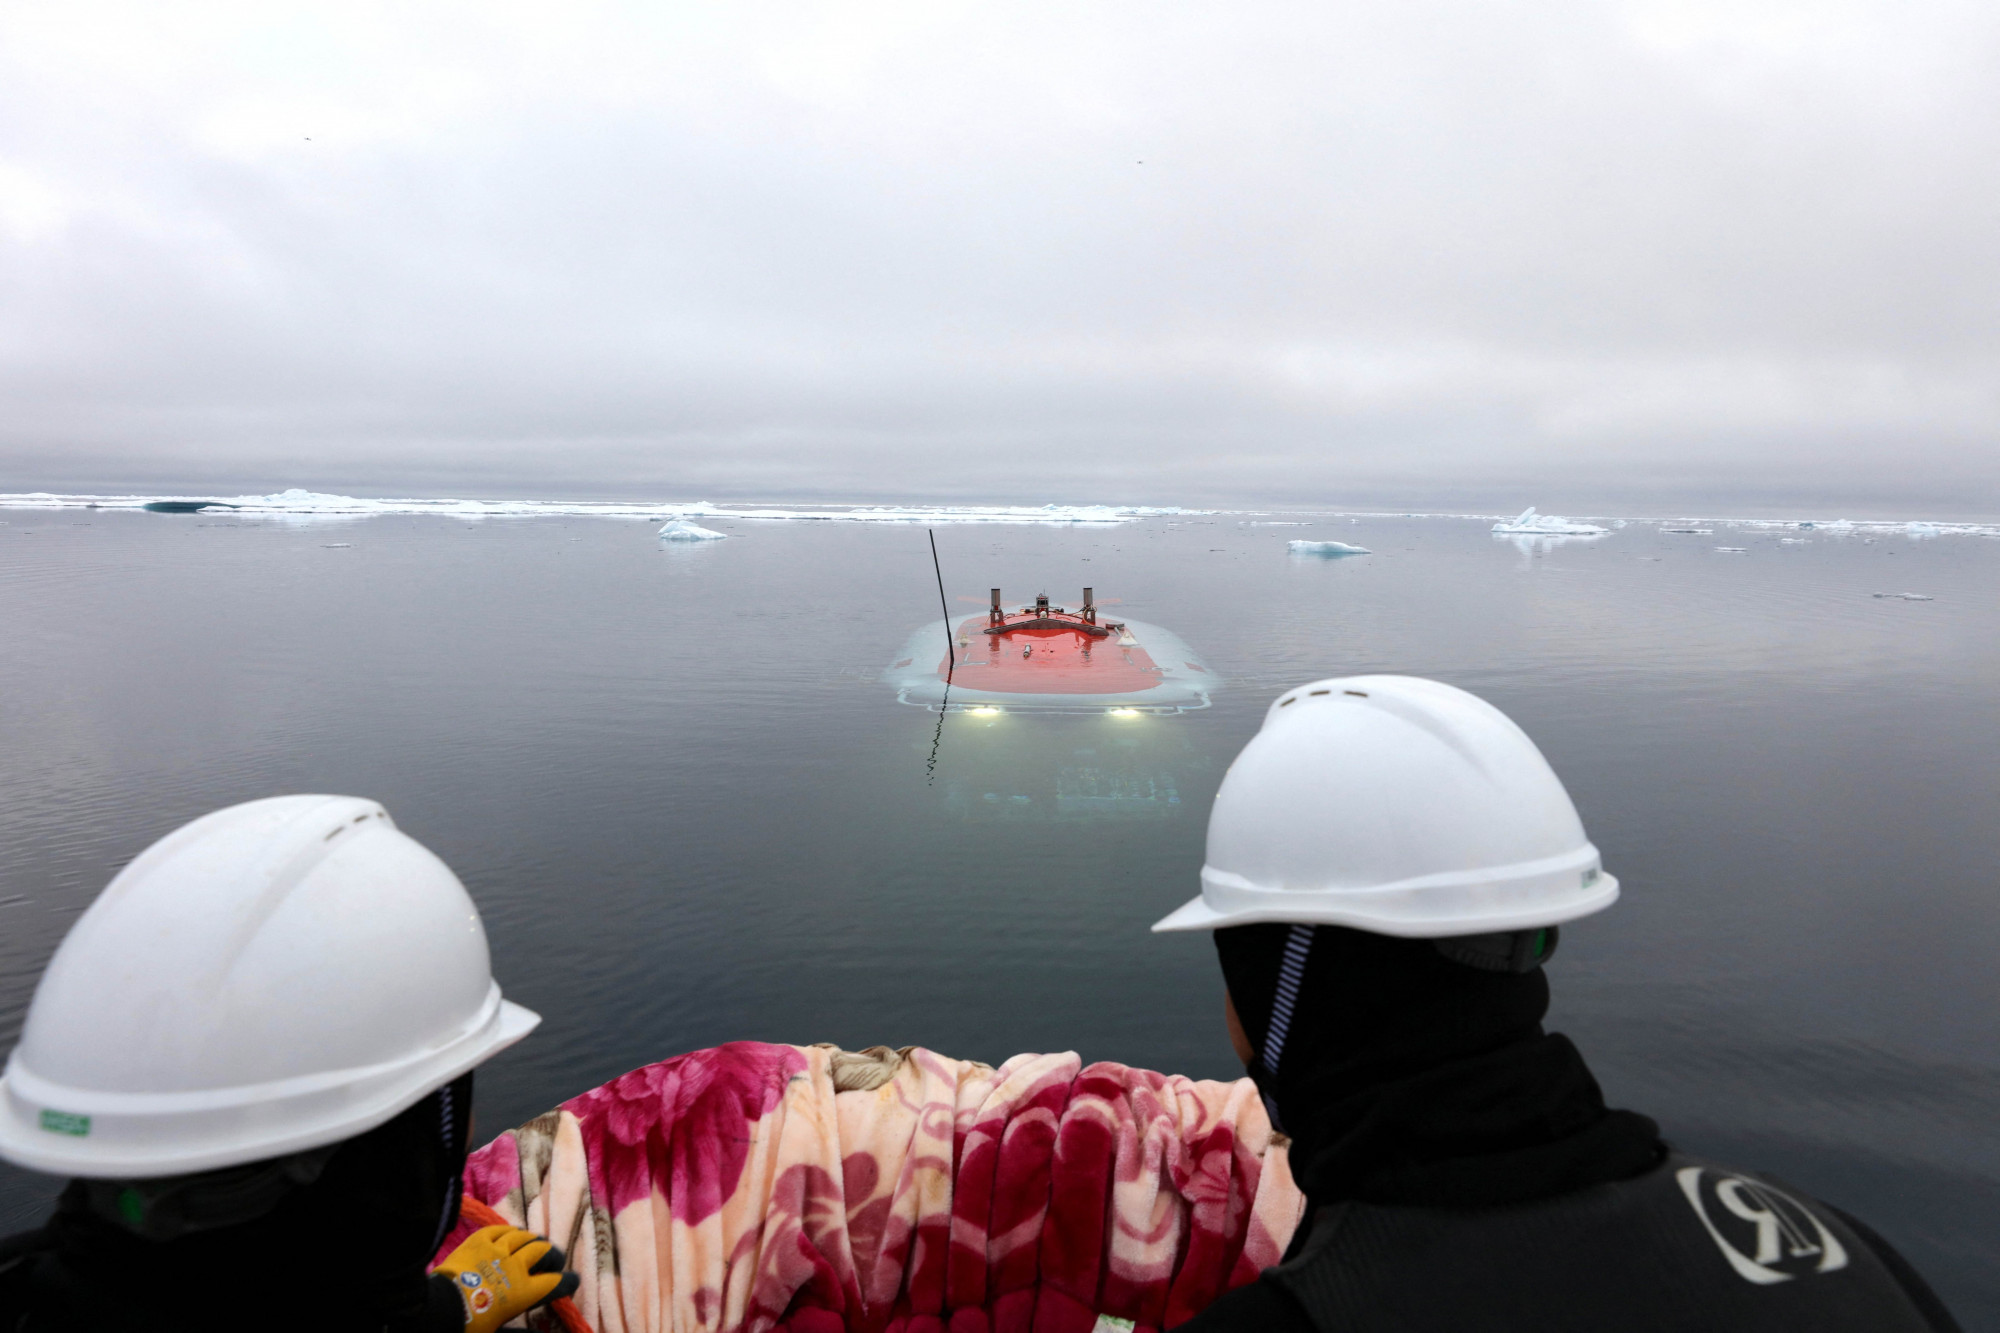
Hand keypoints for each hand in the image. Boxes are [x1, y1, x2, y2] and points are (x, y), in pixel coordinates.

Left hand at [432, 1224, 578, 1332]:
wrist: (436, 1308)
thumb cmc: (468, 1326)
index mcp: (523, 1292)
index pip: (555, 1282)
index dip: (567, 1281)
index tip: (572, 1280)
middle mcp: (515, 1266)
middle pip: (542, 1252)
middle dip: (552, 1256)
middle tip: (553, 1261)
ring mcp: (497, 1250)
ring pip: (522, 1236)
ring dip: (532, 1240)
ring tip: (535, 1243)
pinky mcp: (478, 1241)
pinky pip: (499, 1230)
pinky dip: (509, 1231)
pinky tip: (512, 1233)